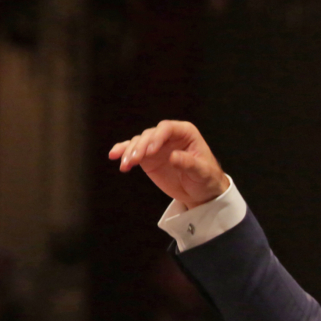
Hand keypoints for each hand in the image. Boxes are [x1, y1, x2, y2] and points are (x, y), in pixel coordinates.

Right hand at [109, 120, 227, 206]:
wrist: (200, 192)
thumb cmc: (206, 179)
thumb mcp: (202, 172)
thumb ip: (188, 163)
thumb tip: (173, 156)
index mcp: (185, 133)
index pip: (167, 128)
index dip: (157, 137)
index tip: (150, 151)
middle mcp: (169, 136)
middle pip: (149, 135)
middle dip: (140, 146)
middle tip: (133, 160)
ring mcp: (157, 146)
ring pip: (139, 142)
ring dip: (129, 152)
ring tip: (125, 165)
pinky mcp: (148, 158)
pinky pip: (133, 151)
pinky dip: (123, 152)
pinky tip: (114, 156)